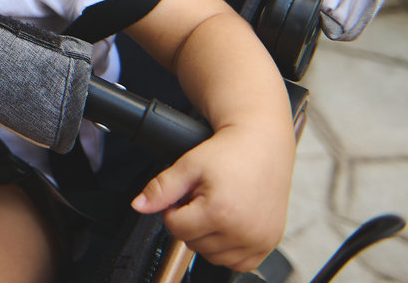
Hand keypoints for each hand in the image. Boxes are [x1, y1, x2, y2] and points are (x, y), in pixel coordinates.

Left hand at [132, 123, 294, 272]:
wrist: (262, 146)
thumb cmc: (229, 153)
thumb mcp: (188, 165)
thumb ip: (161, 188)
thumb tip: (138, 205)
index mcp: (221, 212)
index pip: (176, 229)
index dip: (174, 210)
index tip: (184, 195)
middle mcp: (243, 231)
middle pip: (194, 244)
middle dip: (191, 222)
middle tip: (203, 198)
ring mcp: (259, 241)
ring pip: (214, 257)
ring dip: (208, 237)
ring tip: (216, 208)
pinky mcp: (269, 244)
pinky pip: (239, 262)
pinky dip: (229, 249)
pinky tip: (229, 224)